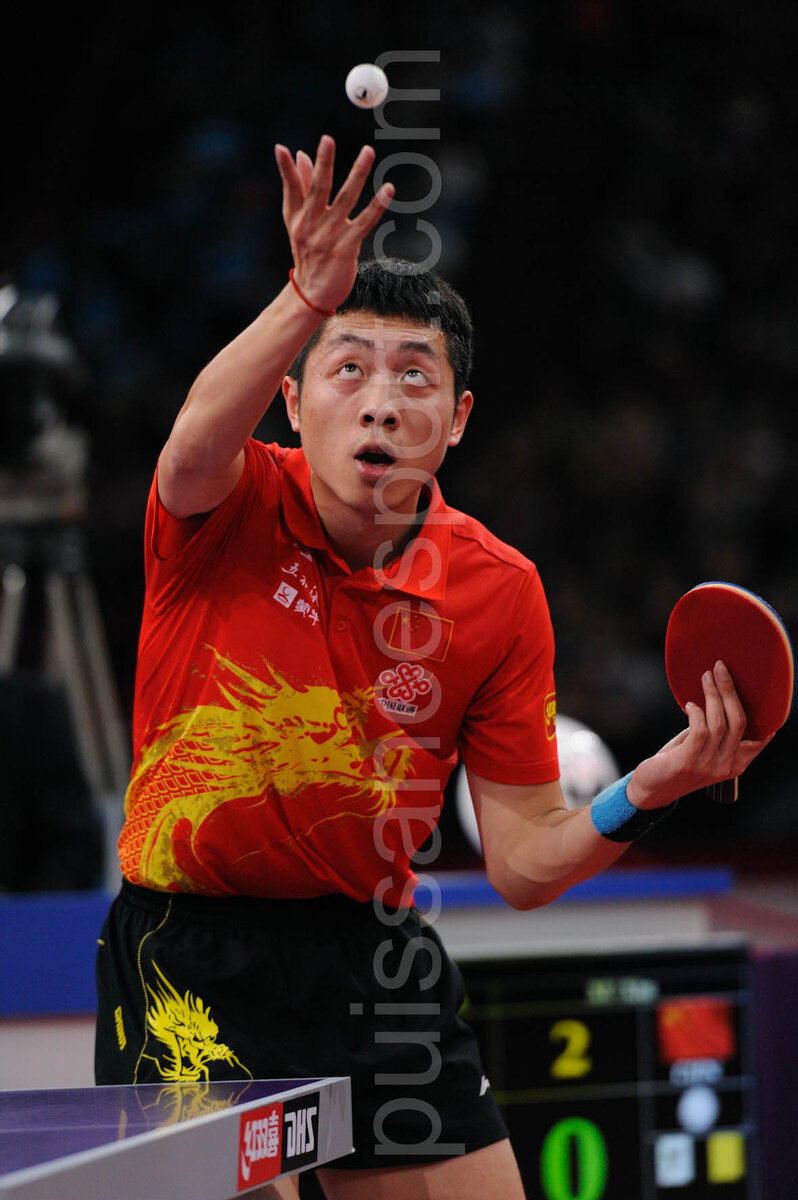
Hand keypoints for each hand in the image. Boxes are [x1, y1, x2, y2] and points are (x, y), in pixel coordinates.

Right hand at [274, 134, 393, 313]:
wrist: (312, 294)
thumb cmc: (307, 253)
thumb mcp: (298, 222)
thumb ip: (298, 187)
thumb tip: (298, 153)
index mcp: (299, 217)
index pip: (292, 188)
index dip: (286, 169)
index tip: (283, 148)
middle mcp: (312, 225)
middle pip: (318, 189)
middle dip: (323, 164)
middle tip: (327, 139)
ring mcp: (329, 237)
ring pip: (345, 199)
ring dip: (357, 174)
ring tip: (367, 151)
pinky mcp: (347, 248)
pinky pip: (365, 222)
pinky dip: (376, 205)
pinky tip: (388, 189)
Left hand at [627, 660, 773, 809]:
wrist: (652, 791)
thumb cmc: (678, 763)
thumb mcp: (704, 750)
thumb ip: (716, 733)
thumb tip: (720, 697)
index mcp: (736, 764)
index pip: (759, 739)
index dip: (762, 715)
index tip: (756, 690)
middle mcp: (726, 766)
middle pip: (739, 721)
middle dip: (730, 690)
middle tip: (720, 668)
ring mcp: (707, 766)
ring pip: (719, 723)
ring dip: (712, 695)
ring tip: (705, 678)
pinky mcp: (687, 762)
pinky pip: (699, 731)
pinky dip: (696, 713)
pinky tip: (690, 705)